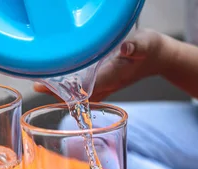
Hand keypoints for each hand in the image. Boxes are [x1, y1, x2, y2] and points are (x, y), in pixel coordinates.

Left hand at [34, 29, 173, 101]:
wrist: (159, 58)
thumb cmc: (151, 49)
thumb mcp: (145, 43)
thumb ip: (135, 45)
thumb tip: (126, 48)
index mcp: (115, 75)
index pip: (88, 86)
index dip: (68, 87)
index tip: (50, 84)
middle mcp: (109, 84)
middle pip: (79, 95)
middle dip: (59, 92)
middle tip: (38, 84)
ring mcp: (108, 86)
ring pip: (81, 95)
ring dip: (63, 93)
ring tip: (42, 85)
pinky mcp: (107, 83)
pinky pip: (87, 92)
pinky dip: (73, 92)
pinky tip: (60, 87)